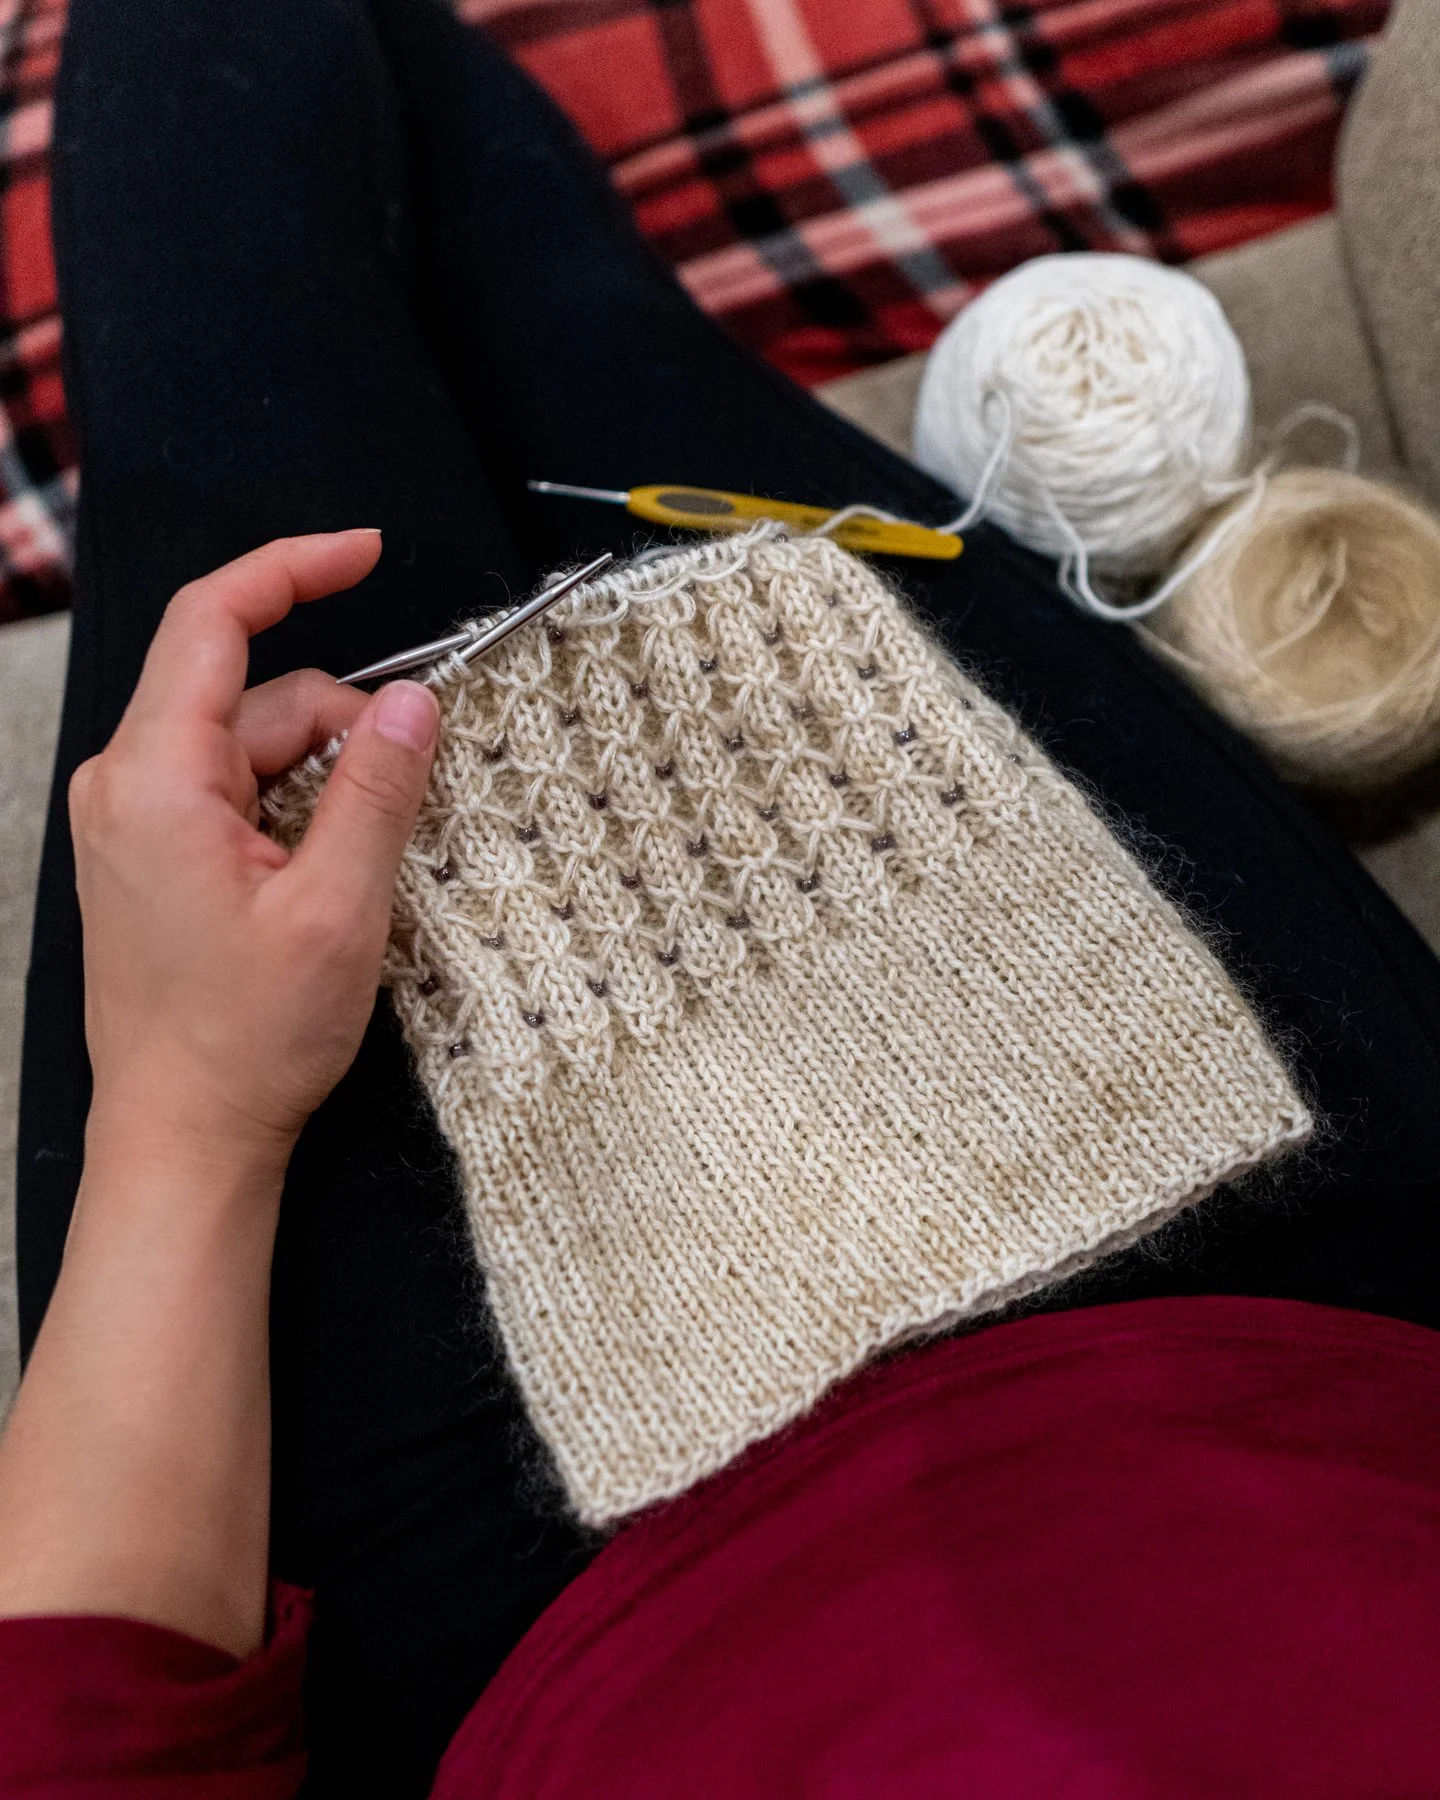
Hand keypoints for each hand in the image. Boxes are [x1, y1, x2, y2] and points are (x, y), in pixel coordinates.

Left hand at [70, 529, 438, 1170]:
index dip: (293, 570)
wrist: (184, 1135)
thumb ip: (377, 789)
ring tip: (359, 867)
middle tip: (409, 794)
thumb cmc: (248, 1037)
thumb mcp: (339, 908)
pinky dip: (294, 807)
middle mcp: (128, 784)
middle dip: (341, 724)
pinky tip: (326, 871)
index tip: (366, 553)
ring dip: (322, 778)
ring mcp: (133, 820)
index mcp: (156, 779)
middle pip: (251, 694)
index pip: (213, 621)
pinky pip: (235, 790)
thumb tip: (416, 700)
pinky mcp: (150, 854)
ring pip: (250, 746)